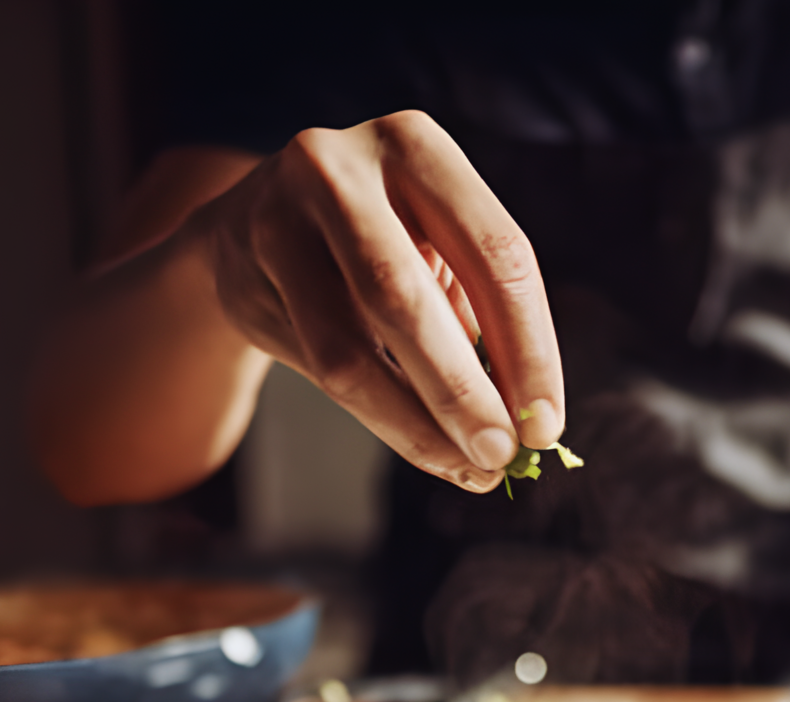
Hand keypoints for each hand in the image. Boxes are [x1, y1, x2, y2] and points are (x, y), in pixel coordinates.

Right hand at [192, 110, 564, 490]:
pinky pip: (317, 368)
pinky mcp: (242, 273)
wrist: (251, 224)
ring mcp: (276, 217)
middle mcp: (337, 169)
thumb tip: (530, 423)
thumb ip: (479, 317)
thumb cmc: (379, 241)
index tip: (548, 424)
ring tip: (466, 468)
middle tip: (501, 455)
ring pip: (350, 349)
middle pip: (407, 298)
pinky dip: (381, 417)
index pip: (494, 252)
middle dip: (463, 392)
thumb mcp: (436, 249)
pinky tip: (423, 445)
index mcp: (414, 144)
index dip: (530, 347)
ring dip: (416, 424)